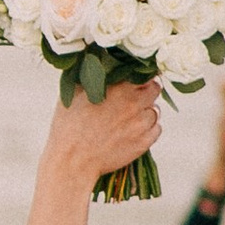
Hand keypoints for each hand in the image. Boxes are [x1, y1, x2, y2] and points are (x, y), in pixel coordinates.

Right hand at [48, 78, 160, 194]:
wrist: (72, 162)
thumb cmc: (68, 128)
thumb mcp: (74, 94)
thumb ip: (91, 77)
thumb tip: (97, 62)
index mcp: (120, 88)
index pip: (144, 74)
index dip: (140, 76)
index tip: (134, 80)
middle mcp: (135, 104)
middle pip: (155, 90)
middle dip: (145, 92)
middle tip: (132, 99)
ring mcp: (141, 124)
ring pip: (155, 111)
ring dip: (145, 112)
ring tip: (129, 119)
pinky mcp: (144, 143)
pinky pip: (156, 130)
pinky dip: (148, 129)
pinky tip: (133, 131)